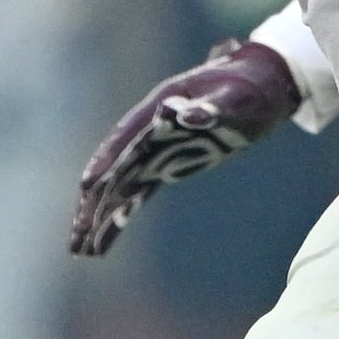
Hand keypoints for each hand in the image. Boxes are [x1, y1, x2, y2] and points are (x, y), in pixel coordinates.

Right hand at [70, 38, 300, 254]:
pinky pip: (136, 194)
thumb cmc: (250, 89)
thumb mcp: (236, 97)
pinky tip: (104, 243)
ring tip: (80, 250)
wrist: (263, 87)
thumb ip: (211, 108)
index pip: (125, 138)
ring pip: (119, 186)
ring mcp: (155, 148)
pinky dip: (120, 216)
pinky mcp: (166, 165)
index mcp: (160, 105)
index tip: (87, 187)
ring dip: (99, 216)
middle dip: (92, 203)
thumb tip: (185, 116)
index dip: (105, 161)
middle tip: (76, 237)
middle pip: (113, 168)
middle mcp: (149, 129)